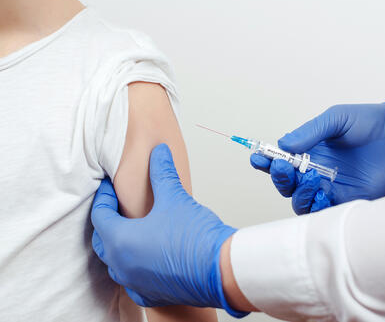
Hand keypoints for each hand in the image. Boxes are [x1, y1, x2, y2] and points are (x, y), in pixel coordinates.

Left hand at [91, 144, 246, 316]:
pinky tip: (147, 256)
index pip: (100, 214)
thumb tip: (159, 152)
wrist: (221, 270)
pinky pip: (132, 280)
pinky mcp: (150, 294)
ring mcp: (134, 283)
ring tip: (133, 229)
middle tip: (118, 205)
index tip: (111, 185)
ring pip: (115, 262)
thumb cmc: (196, 237)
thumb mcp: (175, 197)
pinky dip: (134, 266)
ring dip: (120, 245)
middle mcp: (122, 265)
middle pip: (102, 240)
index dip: (105, 196)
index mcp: (121, 240)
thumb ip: (162, 172)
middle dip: (108, 220)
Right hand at [250, 103, 384, 213]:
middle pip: (287, 185)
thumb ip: (310, 131)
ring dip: (298, 193)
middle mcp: (317, 172)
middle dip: (279, 178)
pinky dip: (318, 206)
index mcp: (310, 153)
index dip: (266, 162)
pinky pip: (325, 211)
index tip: (257, 157)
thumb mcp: (336, 119)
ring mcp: (331, 188)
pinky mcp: (349, 201)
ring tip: (310, 178)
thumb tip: (283, 144)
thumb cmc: (370, 122)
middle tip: (284, 167)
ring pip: (301, 202)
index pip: (281, 161)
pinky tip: (324, 192)